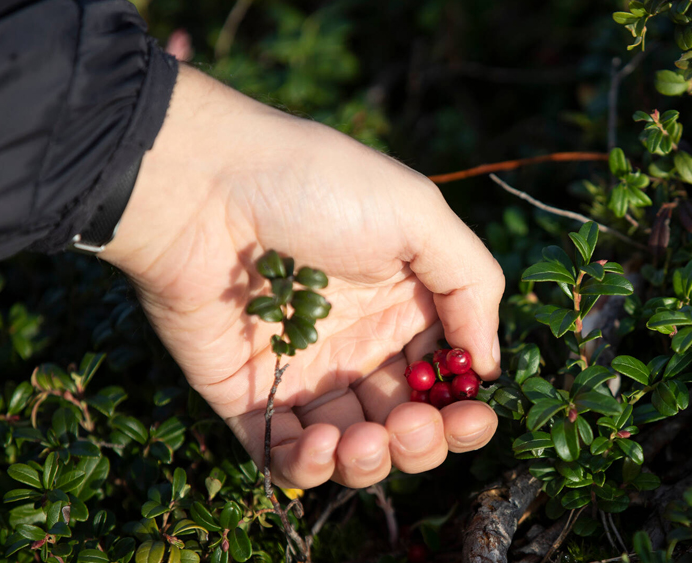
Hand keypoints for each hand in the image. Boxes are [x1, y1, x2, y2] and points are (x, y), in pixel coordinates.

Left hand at [101, 66, 504, 488]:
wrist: (203, 184)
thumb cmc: (318, 187)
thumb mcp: (418, 215)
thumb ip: (472, 284)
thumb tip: (488, 364)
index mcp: (403, 305)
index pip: (446, 378)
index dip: (463, 407)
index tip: (471, 413)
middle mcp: (359, 345)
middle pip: (407, 423)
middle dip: (424, 441)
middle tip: (416, 425)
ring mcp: (303, 374)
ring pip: (353, 450)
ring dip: (372, 462)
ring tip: (367, 441)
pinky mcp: (247, 395)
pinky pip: (283, 454)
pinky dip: (309, 467)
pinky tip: (321, 444)